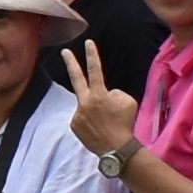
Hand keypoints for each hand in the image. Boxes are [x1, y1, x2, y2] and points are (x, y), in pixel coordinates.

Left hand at [66, 38, 140, 158]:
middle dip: (71, 63)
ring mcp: (77, 114)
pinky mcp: (73, 125)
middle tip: (64, 51)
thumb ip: (113, 93)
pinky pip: (82, 116)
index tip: (87, 42)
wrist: (116, 149)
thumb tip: (104, 94)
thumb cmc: (125, 124)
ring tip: (104, 122)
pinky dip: (88, 119)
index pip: (95, 70)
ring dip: (92, 108)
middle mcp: (84, 102)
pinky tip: (97, 128)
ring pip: (85, 103)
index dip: (92, 55)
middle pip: (76, 78)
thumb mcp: (127, 102)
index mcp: (99, 94)